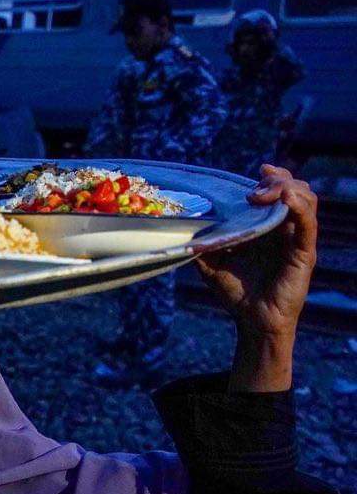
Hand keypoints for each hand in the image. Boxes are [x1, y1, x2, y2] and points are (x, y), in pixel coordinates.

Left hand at [196, 165, 316, 390]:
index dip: (274, 177)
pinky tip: (287, 200)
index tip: (259, 171)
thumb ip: (203, 244)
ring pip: (306, 200)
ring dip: (288, 189)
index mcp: (269, 227)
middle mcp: (286, 230)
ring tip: (265, 193)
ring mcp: (297, 240)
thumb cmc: (237, 292)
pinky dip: (299, 208)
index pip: (281, 191)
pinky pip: (307, 225)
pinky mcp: (304, 253)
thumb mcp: (212, 263)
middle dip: (278, 180)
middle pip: (296, 189)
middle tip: (256, 187)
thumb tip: (185, 228)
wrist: (251, 321)